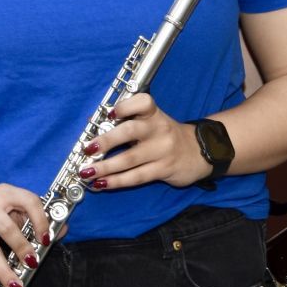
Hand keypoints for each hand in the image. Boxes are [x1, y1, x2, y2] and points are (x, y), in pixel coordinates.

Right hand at [0, 182, 48, 286]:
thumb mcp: (13, 204)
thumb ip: (35, 217)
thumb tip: (60, 232)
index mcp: (6, 193)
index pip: (29, 202)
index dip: (40, 221)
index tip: (46, 240)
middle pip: (6, 229)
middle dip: (22, 248)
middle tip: (32, 264)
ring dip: (4, 272)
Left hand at [82, 93, 209, 188]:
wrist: (200, 151)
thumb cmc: (165, 135)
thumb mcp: (153, 122)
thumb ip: (128, 122)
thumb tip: (93, 127)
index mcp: (154, 113)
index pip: (142, 102)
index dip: (125, 106)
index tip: (110, 114)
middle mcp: (158, 129)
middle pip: (130, 131)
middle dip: (106, 141)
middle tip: (87, 149)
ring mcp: (162, 150)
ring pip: (130, 159)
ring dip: (105, 167)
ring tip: (86, 172)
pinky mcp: (163, 169)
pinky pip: (136, 176)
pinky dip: (116, 181)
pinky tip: (102, 184)